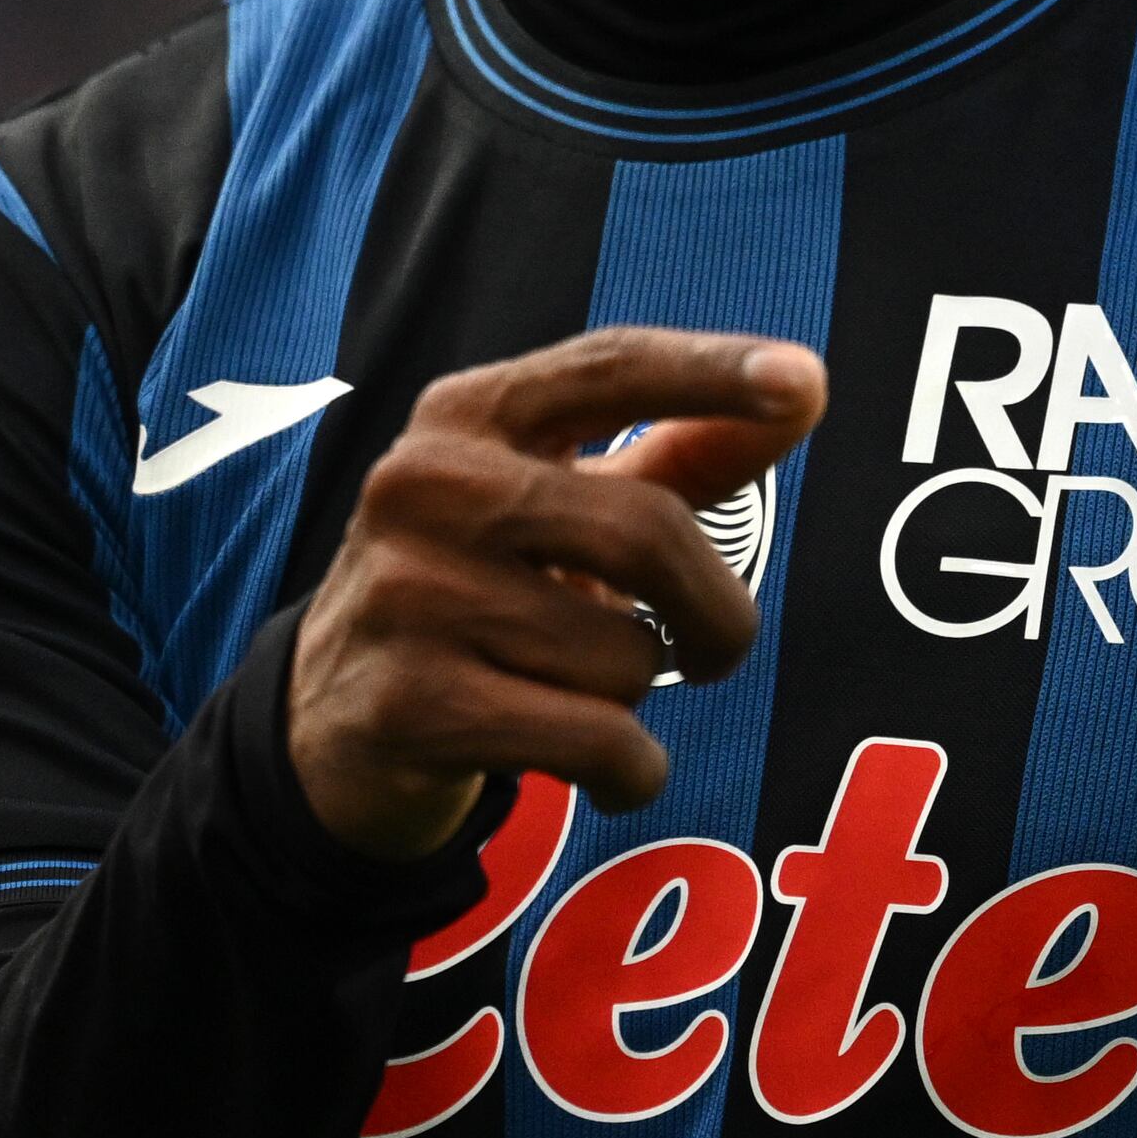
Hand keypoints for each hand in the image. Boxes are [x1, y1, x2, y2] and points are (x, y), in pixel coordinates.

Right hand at [284, 325, 826, 859]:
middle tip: (715, 649)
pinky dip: (632, 770)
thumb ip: (680, 455)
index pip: (610, 367)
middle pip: (647, 533)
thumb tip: (803, 388)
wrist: (333, 722)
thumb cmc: (484, 590)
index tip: (803, 383)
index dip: (712, 373)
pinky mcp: (409, 706)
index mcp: (469, 414)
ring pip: (625, 657)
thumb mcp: (564, 506)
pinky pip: (597, 741)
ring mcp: (407, 596)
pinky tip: (600, 766)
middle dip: (716, 611)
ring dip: (639, 696)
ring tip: (579, 691)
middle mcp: (424, 487)